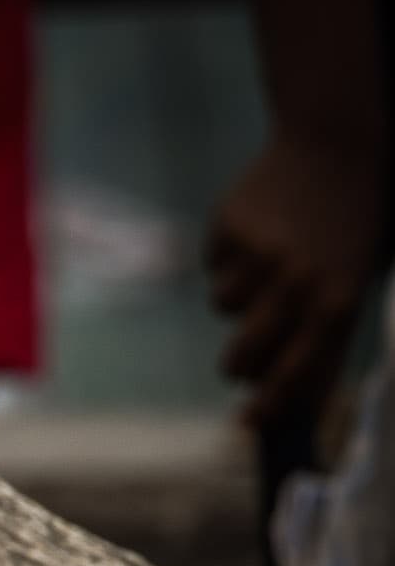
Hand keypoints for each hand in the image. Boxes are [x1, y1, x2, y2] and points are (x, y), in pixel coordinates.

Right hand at [205, 134, 383, 424]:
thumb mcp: (353, 287)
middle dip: (240, 363)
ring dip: (238, 296)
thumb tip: (293, 412)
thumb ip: (325, 347)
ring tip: (269, 260)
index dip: (266, 407)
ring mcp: (259, 255)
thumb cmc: (350, 230)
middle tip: (246, 353)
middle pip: (241, 359)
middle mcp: (296, 284)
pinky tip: (259, 229)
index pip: (292, 377)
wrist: (338, 142)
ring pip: (222, 308)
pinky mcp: (229, 228)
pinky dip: (230, 256)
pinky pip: (212, 266)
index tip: (246, 423)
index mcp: (335, 304)